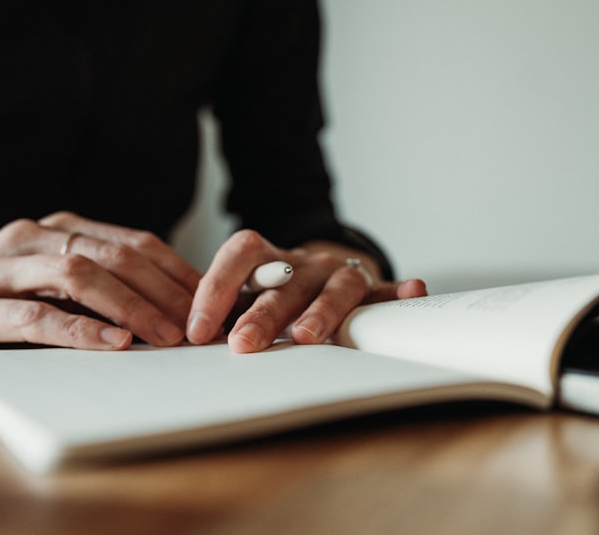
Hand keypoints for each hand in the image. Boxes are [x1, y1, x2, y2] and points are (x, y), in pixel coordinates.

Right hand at [0, 212, 200, 350]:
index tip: (213, 302)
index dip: (178, 272)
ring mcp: (1, 267)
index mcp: (60, 229)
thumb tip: (169, 307)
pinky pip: (34, 314)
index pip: (135, 243)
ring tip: (167, 335)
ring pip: (80, 275)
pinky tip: (113, 342)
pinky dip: (78, 328)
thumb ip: (97, 282)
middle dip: (165, 291)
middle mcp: (34, 238)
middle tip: (200, 325)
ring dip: (131, 306)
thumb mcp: (47, 279)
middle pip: (116, 255)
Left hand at [186, 229, 426, 351]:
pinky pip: (388, 291)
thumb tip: (185, 335)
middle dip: (263, 313)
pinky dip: (401, 292)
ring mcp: (340, 275)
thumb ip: (223, 313)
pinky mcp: (373, 291)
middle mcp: (305, 263)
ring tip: (308, 336)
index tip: (198, 329)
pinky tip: (413, 290)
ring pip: (336, 286)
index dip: (217, 288)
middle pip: (285, 281)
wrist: (320, 276)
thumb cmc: (275, 295)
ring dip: (322, 310)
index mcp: (268, 259)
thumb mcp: (245, 298)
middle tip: (243, 344)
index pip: (240, 255)